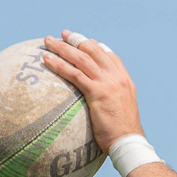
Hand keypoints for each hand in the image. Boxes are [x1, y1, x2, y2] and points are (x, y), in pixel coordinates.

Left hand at [38, 30, 142, 151]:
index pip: (110, 55)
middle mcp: (117, 77)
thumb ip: (114, 100)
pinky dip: (59, 65)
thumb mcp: (122, 110)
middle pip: (93, 50)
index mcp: (124, 80)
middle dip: (77, 39)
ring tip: (48, 41)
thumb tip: (102, 103)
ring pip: (82, 58)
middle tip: (63, 34)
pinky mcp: (98, 92)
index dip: (95, 46)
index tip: (83, 41)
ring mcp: (108, 83)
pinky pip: (74, 74)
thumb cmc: (123, 134)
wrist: (129, 142)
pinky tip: (47, 60)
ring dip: (63, 47)